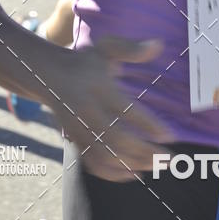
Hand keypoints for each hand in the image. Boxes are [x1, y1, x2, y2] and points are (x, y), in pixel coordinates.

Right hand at [49, 36, 172, 181]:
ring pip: (105, 155)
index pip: (126, 110)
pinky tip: (134, 174)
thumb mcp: (106, 48)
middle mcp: (87, 110)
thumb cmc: (84, 61)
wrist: (48, 75)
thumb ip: (131, 48)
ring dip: (133, 164)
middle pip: (117, 138)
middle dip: (145, 152)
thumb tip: (159, 45)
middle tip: (169, 158)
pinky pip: (93, 163)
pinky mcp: (75, 140)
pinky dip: (113, 173)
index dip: (149, 125)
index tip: (170, 136)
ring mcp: (79, 128)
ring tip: (157, 166)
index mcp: (97, 86)